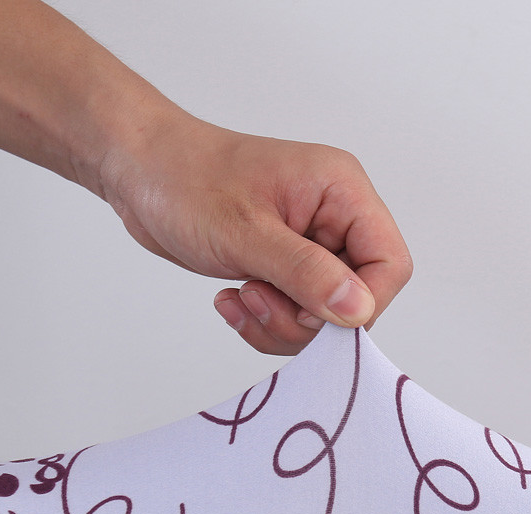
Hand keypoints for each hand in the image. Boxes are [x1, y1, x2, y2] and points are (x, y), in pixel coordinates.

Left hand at [102, 112, 412, 354]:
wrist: (140, 172)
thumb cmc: (186, 181)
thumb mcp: (247, 232)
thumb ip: (306, 273)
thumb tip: (359, 311)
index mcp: (341, 192)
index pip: (389, 264)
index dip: (361, 302)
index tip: (313, 314)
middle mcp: (333, 220)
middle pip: (356, 298)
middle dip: (307, 318)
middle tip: (260, 299)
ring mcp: (308, 246)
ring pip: (322, 315)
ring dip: (280, 323)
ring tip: (242, 298)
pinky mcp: (283, 267)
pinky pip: (292, 315)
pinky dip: (264, 321)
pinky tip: (231, 301)